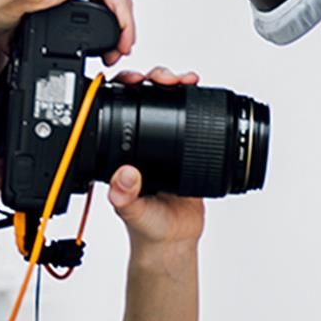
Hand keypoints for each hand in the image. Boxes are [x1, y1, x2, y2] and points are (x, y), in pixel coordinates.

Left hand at [106, 67, 205, 249]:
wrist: (172, 241)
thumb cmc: (146, 228)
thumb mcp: (132, 212)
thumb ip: (126, 197)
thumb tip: (124, 176)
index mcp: (122, 151)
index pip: (119, 108)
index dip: (126, 87)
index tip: (138, 80)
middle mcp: (141, 143)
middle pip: (146, 97)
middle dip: (157, 79)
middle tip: (169, 79)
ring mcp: (165, 144)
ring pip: (170, 104)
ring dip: (178, 86)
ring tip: (187, 80)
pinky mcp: (187, 150)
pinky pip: (192, 120)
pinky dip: (197, 103)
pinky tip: (201, 95)